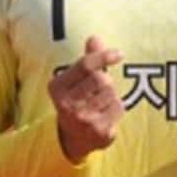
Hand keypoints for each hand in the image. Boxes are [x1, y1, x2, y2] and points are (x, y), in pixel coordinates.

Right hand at [49, 35, 124, 162]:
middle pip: (101, 79)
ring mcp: (83, 120)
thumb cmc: (77, 100)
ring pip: (112, 93)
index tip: (119, 54)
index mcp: (57, 87)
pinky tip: (107, 114)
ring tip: (101, 103)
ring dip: (112, 95)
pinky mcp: (99, 132)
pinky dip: (117, 108)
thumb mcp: (76, 79)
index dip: (104, 56)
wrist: (73, 139)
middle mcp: (67, 105)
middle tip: (101, 89)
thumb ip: (87, 59)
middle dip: (106, 81)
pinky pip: (119, 108)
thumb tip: (94, 38)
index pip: (85, 64)